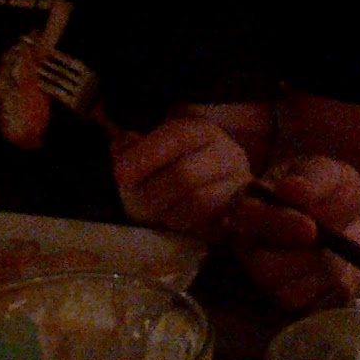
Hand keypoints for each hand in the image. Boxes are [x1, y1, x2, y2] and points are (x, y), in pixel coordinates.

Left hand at [112, 116, 253, 241]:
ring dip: (168, 214)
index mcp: (201, 132)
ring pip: (198, 203)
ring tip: (156, 214)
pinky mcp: (239, 215)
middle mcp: (226, 154)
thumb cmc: (167, 171)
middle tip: (133, 206)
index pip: (176, 137)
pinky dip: (185, 227)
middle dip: (152, 194)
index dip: (146, 155)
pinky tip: (173, 223)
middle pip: (185, 175)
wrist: (203, 193)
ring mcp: (238, 185)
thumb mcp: (146, 153)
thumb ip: (129, 147)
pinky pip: (210, 225)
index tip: (120, 174)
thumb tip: (123, 145)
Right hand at [222, 156, 359, 312]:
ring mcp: (264, 278)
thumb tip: (292, 188)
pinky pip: (309, 305)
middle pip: (263, 267)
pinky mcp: (287, 300)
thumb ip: (315, 178)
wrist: (344, 220)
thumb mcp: (331, 175)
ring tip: (338, 248)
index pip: (247, 218)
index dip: (279, 224)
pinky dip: (332, 287)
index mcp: (249, 206)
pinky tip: (339, 266)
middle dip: (305, 258)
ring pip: (287, 291)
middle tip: (332, 243)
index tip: (311, 227)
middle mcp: (247, 246)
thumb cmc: (328, 193)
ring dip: (323, 271)